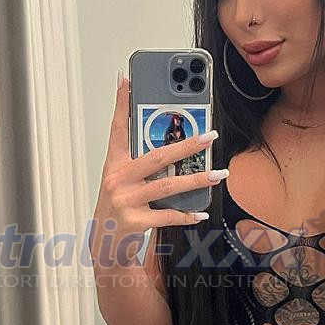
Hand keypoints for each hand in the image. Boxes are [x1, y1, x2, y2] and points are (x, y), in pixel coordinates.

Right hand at [93, 71, 222, 242]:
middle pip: (157, 156)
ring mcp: (126, 201)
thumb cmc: (118, 207)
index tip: (126, 80)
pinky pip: (168, 215)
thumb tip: (171, 145)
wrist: (106, 245)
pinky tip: (200, 213)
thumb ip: (141, 162)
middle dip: (186, 145)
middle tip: (209, 137)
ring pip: (168, 185)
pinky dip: (187, 214)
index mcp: (114, 165)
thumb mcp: (122, 181)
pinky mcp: (135, 221)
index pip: (118, 129)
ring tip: (218, 174)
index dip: (121, 104)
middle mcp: (118, 180)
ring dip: (197, 180)